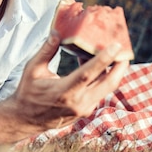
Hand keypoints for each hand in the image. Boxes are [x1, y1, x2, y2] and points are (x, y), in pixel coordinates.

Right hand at [12, 30, 128, 131]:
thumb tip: (56, 32)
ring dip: (112, 72)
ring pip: (106, 88)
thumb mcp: (33, 70)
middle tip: (125, 50)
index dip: (104, 59)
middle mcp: (78, 102)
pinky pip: (99, 92)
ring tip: (114, 55)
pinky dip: (102, 79)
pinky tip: (97, 67)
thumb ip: (46, 50)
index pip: (88, 73)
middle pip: (108, 83)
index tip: (116, 46)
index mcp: (64, 91)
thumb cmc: (28, 92)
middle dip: (120, 66)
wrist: (26, 119)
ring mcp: (84, 109)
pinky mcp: (86, 111)